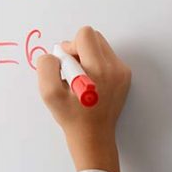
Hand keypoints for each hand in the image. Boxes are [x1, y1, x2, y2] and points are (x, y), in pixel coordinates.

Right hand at [36, 26, 130, 171]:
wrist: (93, 136)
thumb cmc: (71, 117)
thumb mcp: (49, 93)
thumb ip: (47, 66)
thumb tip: (57, 53)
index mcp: (98, 69)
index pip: (84, 35)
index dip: (70, 47)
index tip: (65, 66)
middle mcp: (115, 67)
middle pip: (94, 37)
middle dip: (79, 49)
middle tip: (71, 71)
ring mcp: (122, 72)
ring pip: (100, 46)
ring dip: (87, 56)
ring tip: (81, 78)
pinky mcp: (125, 77)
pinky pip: (107, 58)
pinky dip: (96, 64)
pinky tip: (91, 83)